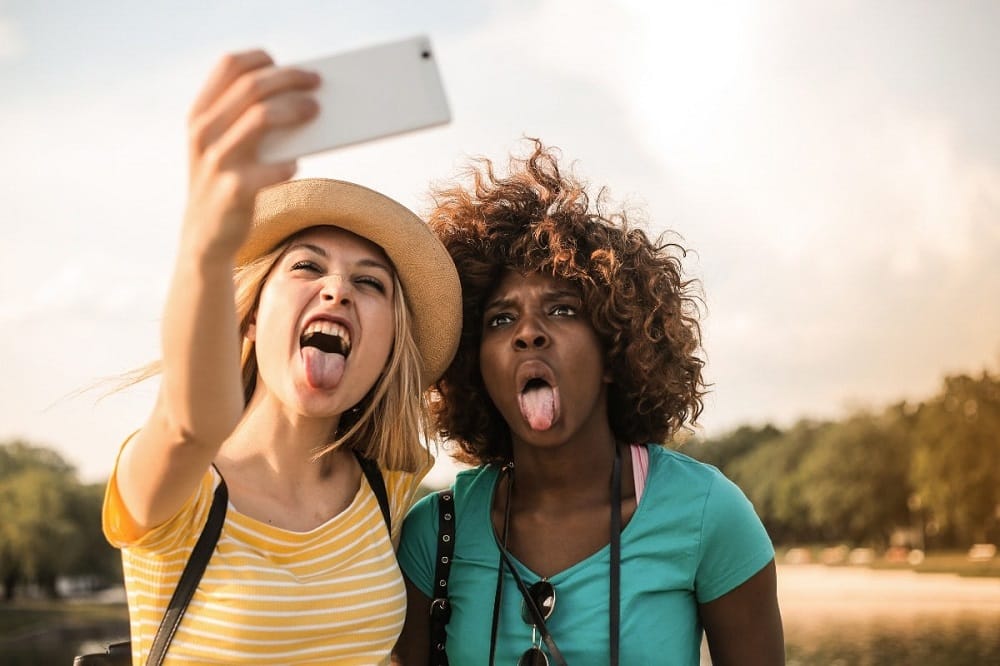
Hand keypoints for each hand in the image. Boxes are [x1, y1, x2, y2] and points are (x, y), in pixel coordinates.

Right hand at [181, 50, 320, 261]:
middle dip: (290, 78)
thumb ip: (243, 119)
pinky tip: (295, 163)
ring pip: (262, 116)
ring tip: (316, 110)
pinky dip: (290, 163)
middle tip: (316, 81)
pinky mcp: (235, 191)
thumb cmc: (224, 184)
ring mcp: (217, 161)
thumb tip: (296, 94)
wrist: (205, 239)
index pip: (229, 66)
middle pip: (253, 86)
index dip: (261, 59)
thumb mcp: (222, 147)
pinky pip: (275, 166)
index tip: (286, 63)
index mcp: (199, 115)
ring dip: (296, 109)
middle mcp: (204, 133)